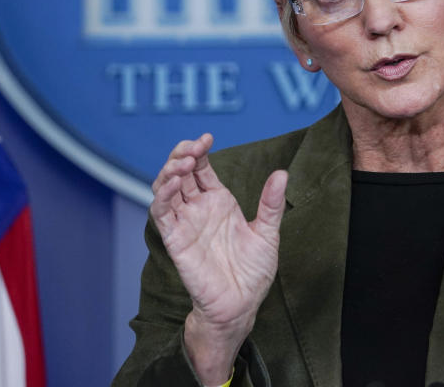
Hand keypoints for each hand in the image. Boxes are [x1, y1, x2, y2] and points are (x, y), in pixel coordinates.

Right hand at [150, 134, 287, 380]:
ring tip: (182, 161)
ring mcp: (185, 222)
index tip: (207, 138)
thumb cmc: (253, 272)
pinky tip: (173, 183)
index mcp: (219, 202)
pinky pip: (161, 213)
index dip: (198, 150)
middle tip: (194, 146)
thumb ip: (271, 204)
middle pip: (180, 172)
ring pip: (166, 188)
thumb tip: (281, 174)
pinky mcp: (175, 239)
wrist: (241, 305)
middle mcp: (198, 208)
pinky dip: (163, 196)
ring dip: (169, 171)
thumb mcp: (267, 232)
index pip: (201, 168)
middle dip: (182, 154)